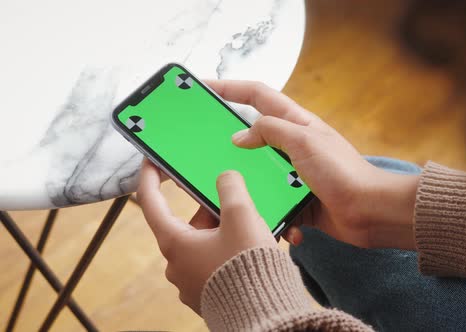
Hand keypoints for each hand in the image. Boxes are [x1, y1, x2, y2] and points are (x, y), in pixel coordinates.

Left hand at [136, 160, 276, 313]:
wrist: (264, 315)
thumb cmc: (247, 266)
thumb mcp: (241, 215)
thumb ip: (230, 188)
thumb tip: (226, 178)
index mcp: (175, 243)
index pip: (151, 202)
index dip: (151, 177)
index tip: (152, 162)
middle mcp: (177, 265)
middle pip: (188, 223)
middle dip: (210, 208)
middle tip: (234, 199)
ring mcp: (192, 282)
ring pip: (204, 243)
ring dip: (224, 230)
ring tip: (253, 226)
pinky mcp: (209, 293)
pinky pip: (215, 262)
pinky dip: (229, 249)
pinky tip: (252, 247)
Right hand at [206, 80, 418, 248]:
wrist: (369, 212)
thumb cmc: (343, 172)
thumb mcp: (304, 141)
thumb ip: (270, 131)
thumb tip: (239, 136)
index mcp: (295, 123)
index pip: (257, 95)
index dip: (230, 87)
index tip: (204, 87)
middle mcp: (292, 145)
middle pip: (252, 138)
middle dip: (230, 147)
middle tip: (205, 154)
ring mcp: (293, 173)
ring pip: (258, 176)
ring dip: (250, 188)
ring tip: (236, 198)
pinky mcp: (296, 199)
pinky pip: (274, 205)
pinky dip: (274, 216)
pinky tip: (281, 225)